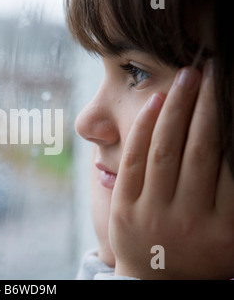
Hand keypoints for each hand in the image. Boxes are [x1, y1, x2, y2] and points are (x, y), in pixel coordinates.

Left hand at [110, 61, 233, 278]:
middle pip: (200, 149)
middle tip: (212, 68)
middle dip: (206, 103)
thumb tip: (232, 139)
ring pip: (165, 150)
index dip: (229, 116)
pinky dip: (144, 128)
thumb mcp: (231, 231)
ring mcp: (152, 214)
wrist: (158, 283)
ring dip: (177, 107)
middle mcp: (190, 220)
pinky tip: (156, 102)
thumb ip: (233, 190)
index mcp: (226, 227)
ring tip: (188, 76)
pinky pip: (134, 161)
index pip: (231, 160)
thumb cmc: (202, 251)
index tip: (229, 87)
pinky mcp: (124, 209)